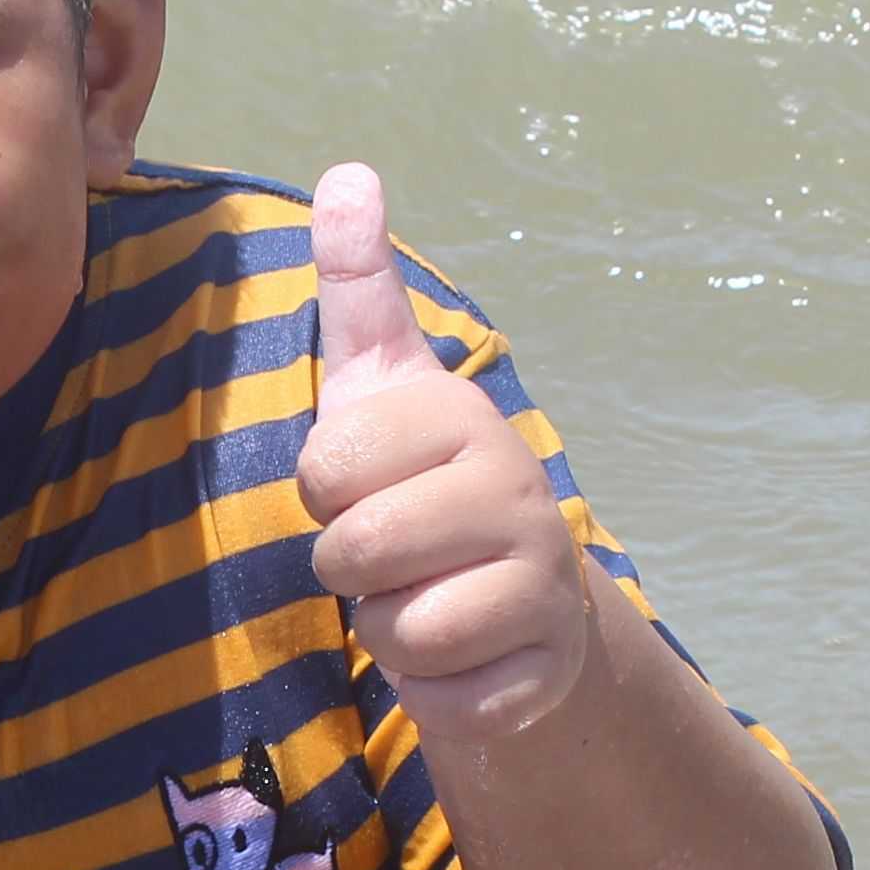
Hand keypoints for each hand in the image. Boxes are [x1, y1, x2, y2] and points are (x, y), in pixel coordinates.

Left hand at [290, 163, 600, 739]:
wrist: (521, 607)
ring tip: (428, 597)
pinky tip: (464, 657)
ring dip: (391, 630)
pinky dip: (434, 690)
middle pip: (353, 553)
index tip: (365, 484)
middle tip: (393, 551)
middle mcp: (516, 489)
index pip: (324, 469)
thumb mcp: (380, 388)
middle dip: (351, 566)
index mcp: (461, 418)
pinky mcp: (545, 668)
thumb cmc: (422, 488)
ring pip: (397, 630)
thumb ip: (359, 289)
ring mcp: (541, 581)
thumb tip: (347, 172)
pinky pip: (445, 698)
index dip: (324, 492)